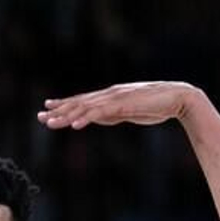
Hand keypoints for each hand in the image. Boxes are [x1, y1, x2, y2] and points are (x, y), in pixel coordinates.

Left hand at [39, 82, 203, 129]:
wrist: (178, 97)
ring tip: (51, 123)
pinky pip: (100, 113)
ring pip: (85, 107)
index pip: (82, 100)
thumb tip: (97, 119)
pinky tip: (74, 125)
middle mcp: (109, 95)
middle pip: (79, 103)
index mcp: (110, 97)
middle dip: (58, 110)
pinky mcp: (123, 104)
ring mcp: (115, 98)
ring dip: (66, 115)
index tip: (47, 107)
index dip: (64, 104)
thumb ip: (112, 114)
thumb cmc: (157, 106)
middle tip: (40, 117)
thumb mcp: (128, 112)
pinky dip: (86, 118)